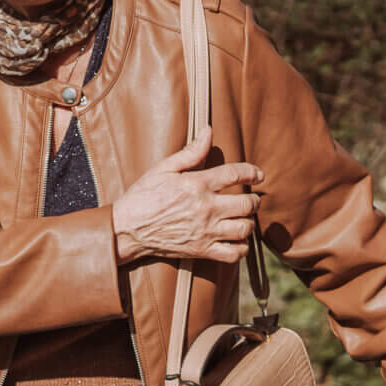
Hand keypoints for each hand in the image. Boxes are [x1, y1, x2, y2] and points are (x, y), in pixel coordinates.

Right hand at [111, 133, 262, 262]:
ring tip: (243, 219)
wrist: (127, 229)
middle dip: (253, 201)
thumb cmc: (143, 196)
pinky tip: (236, 240)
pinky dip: (241, 248)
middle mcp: (206, 208)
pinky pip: (233, 254)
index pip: (235, 174)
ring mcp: (205, 231)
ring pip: (244, 229)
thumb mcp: (164, 168)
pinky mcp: (202, 251)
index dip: (252, 172)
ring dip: (248, 223)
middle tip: (250, 200)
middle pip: (246, 205)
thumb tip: (209, 131)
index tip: (258, 175)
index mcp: (197, 185)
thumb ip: (191, 152)